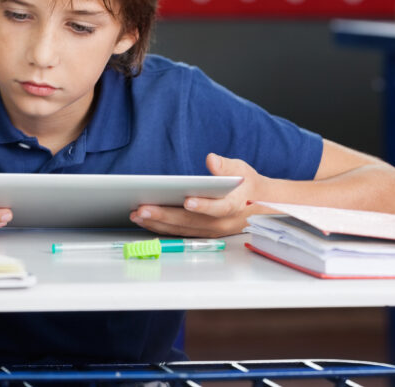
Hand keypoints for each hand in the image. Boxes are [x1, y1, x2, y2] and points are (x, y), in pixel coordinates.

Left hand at [130, 153, 266, 236]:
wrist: (258, 206)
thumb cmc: (246, 185)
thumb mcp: (242, 170)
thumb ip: (226, 167)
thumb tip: (212, 160)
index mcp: (234, 206)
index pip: (219, 208)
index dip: (203, 206)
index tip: (187, 201)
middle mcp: (221, 223)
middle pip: (191, 221)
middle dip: (165, 215)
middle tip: (143, 209)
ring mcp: (210, 232)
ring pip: (182, 229)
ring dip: (158, 223)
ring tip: (136, 214)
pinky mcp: (201, 234)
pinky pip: (179, 233)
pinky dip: (161, 228)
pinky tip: (144, 221)